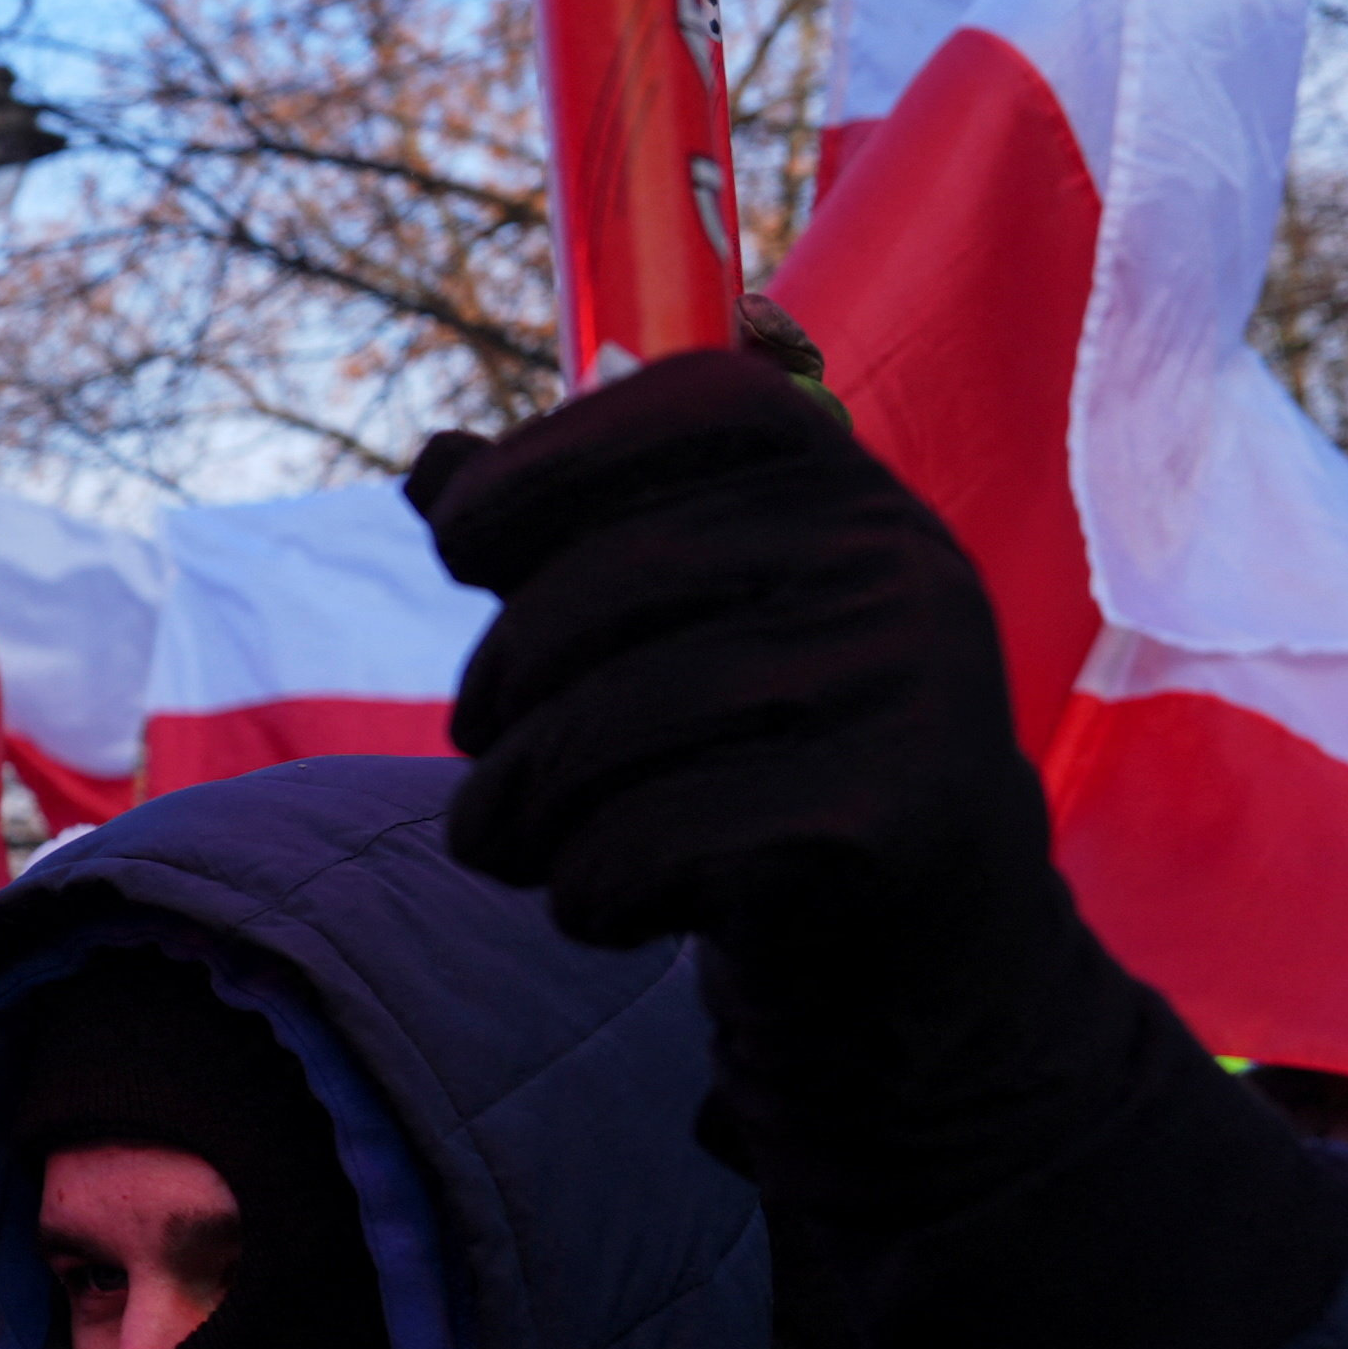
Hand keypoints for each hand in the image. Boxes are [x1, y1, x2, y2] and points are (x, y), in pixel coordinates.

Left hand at [406, 350, 1048, 962]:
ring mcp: (915, 684)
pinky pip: (647, 841)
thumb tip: (433, 464)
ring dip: (512, 808)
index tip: (459, 544)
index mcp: (848, 484)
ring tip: (514, 843)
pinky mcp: (894, 819)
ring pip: (607, 727)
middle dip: (497, 684)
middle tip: (479, 748)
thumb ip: (560, 541)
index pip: (689, 407)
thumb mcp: (666, 631)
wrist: (909, 941)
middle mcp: (900, 560)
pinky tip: (611, 908)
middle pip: (609, 582)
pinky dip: (584, 891)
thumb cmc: (754, 753)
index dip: (543, 462)